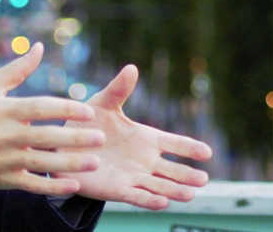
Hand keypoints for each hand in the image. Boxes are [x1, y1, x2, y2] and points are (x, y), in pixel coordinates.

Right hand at [0, 43, 105, 194]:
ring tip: (95, 162)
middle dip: (75, 138)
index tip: (89, 111)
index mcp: (5, 110)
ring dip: (71, 164)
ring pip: (43, 162)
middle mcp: (7, 136)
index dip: (65, 109)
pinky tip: (74, 185)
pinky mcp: (5, 179)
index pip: (40, 108)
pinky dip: (52, 187)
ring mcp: (6, 159)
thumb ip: (17, 69)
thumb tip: (39, 48)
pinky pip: (32, 184)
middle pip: (46, 137)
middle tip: (101, 138)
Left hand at [56, 64, 213, 209]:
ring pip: (159, 186)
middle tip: (204, 180)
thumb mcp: (103, 103)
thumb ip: (118, 90)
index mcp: (146, 138)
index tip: (207, 152)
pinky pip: (137, 196)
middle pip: (171, 169)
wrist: (64, 146)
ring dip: (174, 191)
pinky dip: (150, 200)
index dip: (190, 148)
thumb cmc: (88, 123)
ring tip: (190, 195)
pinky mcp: (117, 190)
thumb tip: (132, 68)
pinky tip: (163, 203)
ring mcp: (132, 176)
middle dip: (187, 174)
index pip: (174, 143)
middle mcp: (144, 160)